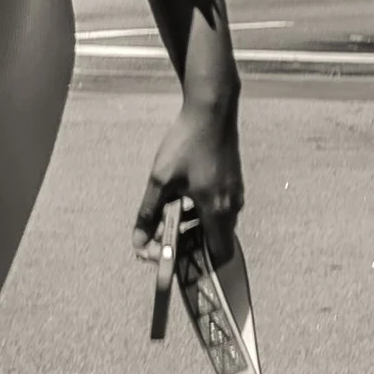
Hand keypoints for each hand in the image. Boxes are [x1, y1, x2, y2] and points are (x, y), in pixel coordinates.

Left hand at [131, 98, 245, 256]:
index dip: (195, 263)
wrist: (211, 110)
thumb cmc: (187, 144)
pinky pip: (218, 207)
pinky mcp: (232, 181)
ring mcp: (234, 192)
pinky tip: (181, 195)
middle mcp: (232, 206)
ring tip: (167, 210)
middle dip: (186, 242)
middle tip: (161, 233)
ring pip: (215, 223)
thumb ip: (149, 214)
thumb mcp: (161, 180)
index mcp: (217, 211)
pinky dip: (199, 211)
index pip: (217, 257)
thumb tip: (138, 242)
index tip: (169, 253)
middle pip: (213, 241)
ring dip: (191, 225)